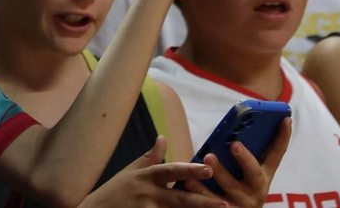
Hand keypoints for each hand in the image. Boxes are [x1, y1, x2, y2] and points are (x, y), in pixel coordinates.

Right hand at [78, 137, 221, 207]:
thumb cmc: (113, 192)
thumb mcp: (129, 171)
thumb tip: (163, 138)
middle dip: (203, 202)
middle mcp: (148, 195)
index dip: (190, 170)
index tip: (208, 169)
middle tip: (225, 203)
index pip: (171, 171)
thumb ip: (149, 157)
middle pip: (180, 199)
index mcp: (146, 177)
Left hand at [182, 118, 291, 207]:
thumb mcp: (244, 175)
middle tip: (234, 144)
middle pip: (255, 174)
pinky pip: (211, 203)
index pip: (276, 155)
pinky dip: (199, 191)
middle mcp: (256, 191)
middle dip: (246, 159)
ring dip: (220, 172)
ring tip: (208, 156)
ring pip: (231, 188)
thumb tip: (233, 129)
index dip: (283, 137)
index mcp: (263, 176)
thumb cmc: (234, 190)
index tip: (285, 119)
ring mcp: (242, 204)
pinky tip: (188, 180)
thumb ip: (242, 156)